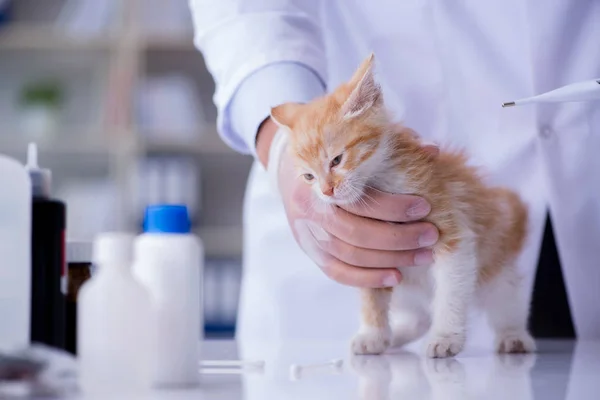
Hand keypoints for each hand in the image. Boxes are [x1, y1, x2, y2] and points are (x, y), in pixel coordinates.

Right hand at [258, 119, 439, 287]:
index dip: (394, 207)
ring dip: (390, 260)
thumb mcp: (358, 141)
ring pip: (350, 256)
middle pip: (356, 233)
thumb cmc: (333, 154)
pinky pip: (338, 273)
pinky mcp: (311, 251)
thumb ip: (394, 143)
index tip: (425, 206)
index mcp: (319, 179)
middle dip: (399, 238)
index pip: (359, 200)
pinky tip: (395, 276)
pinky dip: (367, 278)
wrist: (292, 170)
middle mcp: (310, 210)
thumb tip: (431, 150)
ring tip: (423, 256)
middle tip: (430, 235)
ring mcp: (308, 234)